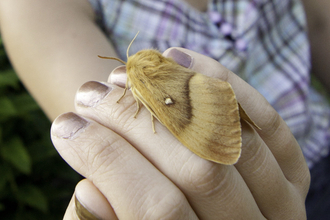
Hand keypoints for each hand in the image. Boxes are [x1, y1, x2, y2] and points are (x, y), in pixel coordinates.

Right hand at [51, 48, 309, 218]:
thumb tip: (89, 190)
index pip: (154, 207)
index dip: (106, 160)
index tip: (66, 126)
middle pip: (197, 169)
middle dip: (134, 122)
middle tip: (89, 95)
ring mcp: (281, 205)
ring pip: (231, 139)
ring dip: (174, 96)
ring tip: (125, 77)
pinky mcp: (294, 175)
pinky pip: (269, 125)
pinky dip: (225, 85)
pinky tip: (180, 62)